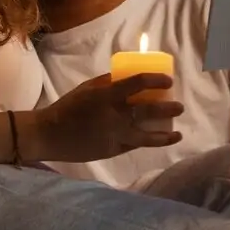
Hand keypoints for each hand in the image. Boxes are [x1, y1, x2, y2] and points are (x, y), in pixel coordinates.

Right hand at [31, 73, 183, 162]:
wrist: (50, 134)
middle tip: (179, 107)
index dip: (156, 80)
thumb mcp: (87, 88)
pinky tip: (158, 141)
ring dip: (165, 135)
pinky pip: (134, 145)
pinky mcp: (112, 150)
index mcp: (107, 95)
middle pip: (148, 110)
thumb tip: (129, 79)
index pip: (138, 83)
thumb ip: (108, 83)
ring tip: (178, 134)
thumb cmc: (68, 107)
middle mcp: (114, 115)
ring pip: (147, 136)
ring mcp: (115, 135)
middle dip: (168, 108)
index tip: (168, 81)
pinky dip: (147, 142)